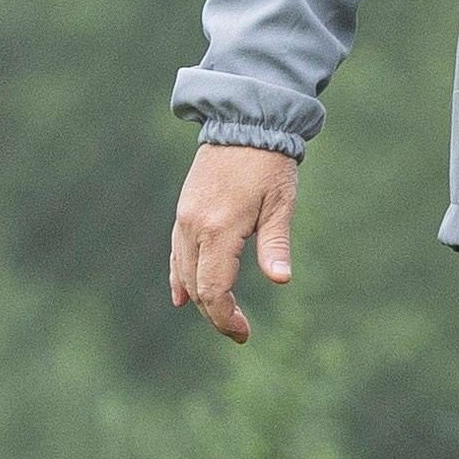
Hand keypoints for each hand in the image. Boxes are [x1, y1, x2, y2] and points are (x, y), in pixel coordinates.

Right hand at [170, 143, 298, 343]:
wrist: (244, 124)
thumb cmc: (269, 164)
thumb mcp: (280, 204)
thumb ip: (276, 244)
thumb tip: (281, 279)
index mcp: (219, 229)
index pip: (213, 290)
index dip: (225, 318)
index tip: (244, 334)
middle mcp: (194, 227)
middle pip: (196, 287)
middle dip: (215, 314)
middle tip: (239, 331)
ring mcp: (185, 219)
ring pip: (184, 272)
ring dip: (200, 298)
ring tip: (222, 316)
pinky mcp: (184, 211)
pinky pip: (176, 253)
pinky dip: (180, 277)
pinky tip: (182, 297)